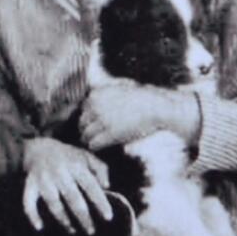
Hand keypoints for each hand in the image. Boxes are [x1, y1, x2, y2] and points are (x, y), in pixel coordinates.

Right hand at [22, 137, 112, 234]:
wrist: (38, 147)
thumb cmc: (67, 156)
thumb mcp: (86, 156)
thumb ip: (100, 169)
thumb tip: (107, 186)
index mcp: (76, 165)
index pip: (90, 185)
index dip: (100, 202)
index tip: (108, 217)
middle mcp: (60, 172)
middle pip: (73, 197)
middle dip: (83, 216)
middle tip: (91, 231)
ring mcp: (44, 179)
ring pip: (53, 202)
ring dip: (63, 219)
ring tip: (72, 231)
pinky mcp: (30, 184)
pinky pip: (28, 201)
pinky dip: (32, 215)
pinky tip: (39, 227)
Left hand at [80, 84, 198, 148]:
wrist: (154, 106)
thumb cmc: (140, 97)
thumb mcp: (118, 88)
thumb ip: (105, 94)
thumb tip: (95, 101)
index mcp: (96, 94)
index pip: (83, 108)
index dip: (87, 117)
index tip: (90, 123)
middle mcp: (96, 106)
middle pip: (82, 121)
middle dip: (85, 129)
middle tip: (87, 135)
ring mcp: (102, 120)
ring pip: (86, 134)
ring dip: (87, 139)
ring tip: (90, 143)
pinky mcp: (110, 133)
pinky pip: (94, 143)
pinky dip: (94, 146)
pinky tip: (96, 148)